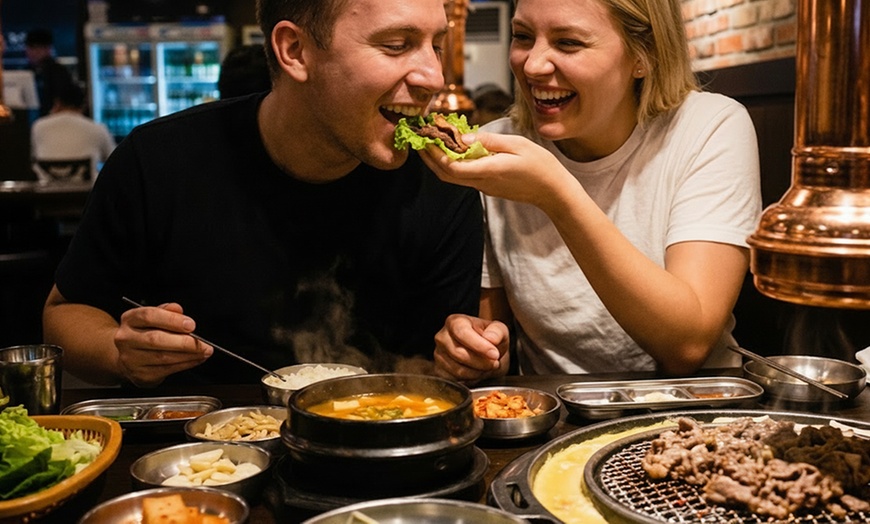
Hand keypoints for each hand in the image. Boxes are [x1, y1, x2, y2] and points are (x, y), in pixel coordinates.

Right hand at [114, 302, 212, 386]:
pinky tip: (196, 359)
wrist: (130, 357)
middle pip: (156, 339)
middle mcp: (126, 339)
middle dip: (184, 342)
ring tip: (204, 351)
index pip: (149, 316)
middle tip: (203, 343)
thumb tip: (178, 310)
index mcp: (130, 320)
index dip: (172, 320)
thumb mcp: (155, 317)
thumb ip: (167, 311)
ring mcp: (131, 359)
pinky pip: (167, 369)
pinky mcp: (140, 375)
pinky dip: (186, 364)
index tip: (191, 324)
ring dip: (189, 355)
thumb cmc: (146, 333)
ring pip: (163, 357)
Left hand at [418, 131, 573, 209]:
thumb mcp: (517, 144)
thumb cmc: (539, 165)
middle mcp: (482, 182)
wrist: (552, 191)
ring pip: (453, 177)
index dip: (435, 153)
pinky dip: (454, 164)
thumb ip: (489, 141)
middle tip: (420, 140)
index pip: (452, 167)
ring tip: (432, 142)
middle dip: (429, 159)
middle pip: (446, 175)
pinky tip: (454, 150)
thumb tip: (463, 137)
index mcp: (488, 170)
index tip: (426, 137)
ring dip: (439, 162)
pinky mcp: (488, 187)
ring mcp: (484, 187)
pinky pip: (465, 176)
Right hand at [433, 314, 509, 383]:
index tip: (494, 354)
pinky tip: (478, 372)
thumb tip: (490, 339)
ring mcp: (438, 354)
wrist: (484, 352)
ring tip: (487, 367)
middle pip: (459, 353)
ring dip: (478, 372)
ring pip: (457, 369)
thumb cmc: (489, 338)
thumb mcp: (499, 330)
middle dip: (481, 362)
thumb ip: (497, 332)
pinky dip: (470, 380)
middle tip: (495, 363)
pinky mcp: (439, 370)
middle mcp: (442, 337)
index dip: (479, 345)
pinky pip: (455, 380)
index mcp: (455, 321)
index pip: (462, 333)